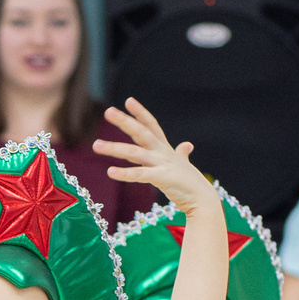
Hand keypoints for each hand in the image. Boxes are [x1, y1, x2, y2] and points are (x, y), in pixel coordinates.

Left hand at [96, 98, 212, 214]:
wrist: (202, 199)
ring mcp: (162, 164)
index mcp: (165, 148)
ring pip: (134, 152)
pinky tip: (110, 171)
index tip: (128, 100)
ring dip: (114, 148)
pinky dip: (125, 173)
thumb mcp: (183, 164)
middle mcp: (162, 152)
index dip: (140, 113)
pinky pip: (139, 174)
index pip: (151, 125)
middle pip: (141, 132)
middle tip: (108, 111)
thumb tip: (187, 145)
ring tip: (96, 145)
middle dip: (125, 121)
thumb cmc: (189, 183)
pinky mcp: (162, 178)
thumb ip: (181, 153)